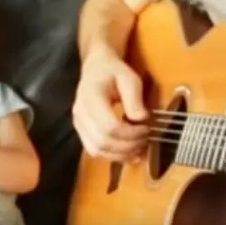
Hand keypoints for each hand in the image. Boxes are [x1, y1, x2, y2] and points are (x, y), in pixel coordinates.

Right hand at [72, 44, 148, 161]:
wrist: (96, 68)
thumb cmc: (113, 71)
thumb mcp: (129, 77)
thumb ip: (134, 97)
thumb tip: (140, 119)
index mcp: (91, 96)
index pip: (109, 126)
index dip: (130, 133)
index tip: (147, 128)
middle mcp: (80, 112)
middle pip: (103, 142)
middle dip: (128, 145)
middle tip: (146, 138)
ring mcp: (78, 124)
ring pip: (97, 150)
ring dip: (121, 154)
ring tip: (140, 147)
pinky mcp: (81, 131)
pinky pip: (95, 151)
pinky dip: (113, 156)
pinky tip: (130, 153)